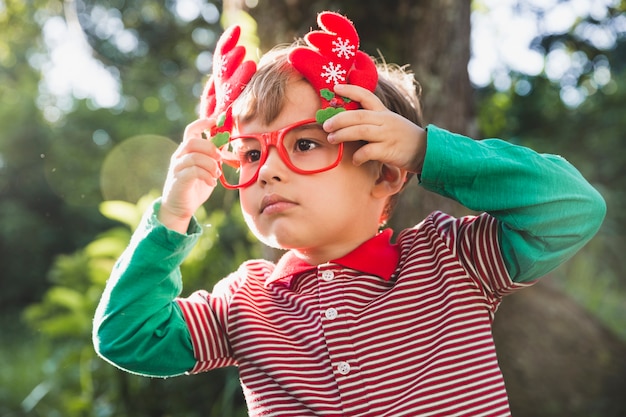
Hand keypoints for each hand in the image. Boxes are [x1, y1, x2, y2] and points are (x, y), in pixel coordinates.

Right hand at [159, 118, 221, 232]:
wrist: (180, 208)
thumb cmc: (195, 187)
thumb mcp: (208, 170)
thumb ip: (214, 158)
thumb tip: (226, 146)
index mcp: (187, 151)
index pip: (191, 130)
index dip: (202, 123)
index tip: (215, 121)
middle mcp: (179, 156)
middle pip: (193, 141)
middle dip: (210, 148)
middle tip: (221, 159)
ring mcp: (177, 168)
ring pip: (194, 156)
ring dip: (210, 164)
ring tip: (217, 175)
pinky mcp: (178, 180)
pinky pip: (193, 171)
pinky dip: (206, 176)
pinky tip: (212, 183)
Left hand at [322, 83, 425, 172]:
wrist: (427, 151)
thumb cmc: (403, 139)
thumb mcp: (390, 124)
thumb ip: (372, 121)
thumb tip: (348, 123)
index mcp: (384, 112)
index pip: (366, 95)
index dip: (350, 90)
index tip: (335, 87)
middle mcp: (385, 120)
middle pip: (358, 115)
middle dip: (339, 119)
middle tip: (325, 125)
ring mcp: (387, 135)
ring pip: (360, 131)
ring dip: (343, 135)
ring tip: (332, 139)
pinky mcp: (389, 150)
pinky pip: (369, 151)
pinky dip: (358, 156)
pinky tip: (355, 160)